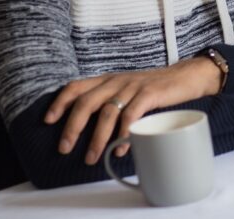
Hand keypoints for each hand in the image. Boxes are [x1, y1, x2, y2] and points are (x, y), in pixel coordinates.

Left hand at [44, 56, 221, 164]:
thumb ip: (109, 100)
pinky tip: (121, 148)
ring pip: (107, 112)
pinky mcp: (150, 94)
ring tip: (92, 157)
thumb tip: (87, 126)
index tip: (48, 120)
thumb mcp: (126, 89)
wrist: (185, 77)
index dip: (60, 102)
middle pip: (86, 102)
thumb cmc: (154, 88)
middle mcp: (117, 81)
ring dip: (97, 138)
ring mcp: (133, 87)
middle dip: (72, 127)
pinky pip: (132, 115)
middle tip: (65, 148)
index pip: (76, 86)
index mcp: (108, 79)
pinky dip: (124, 133)